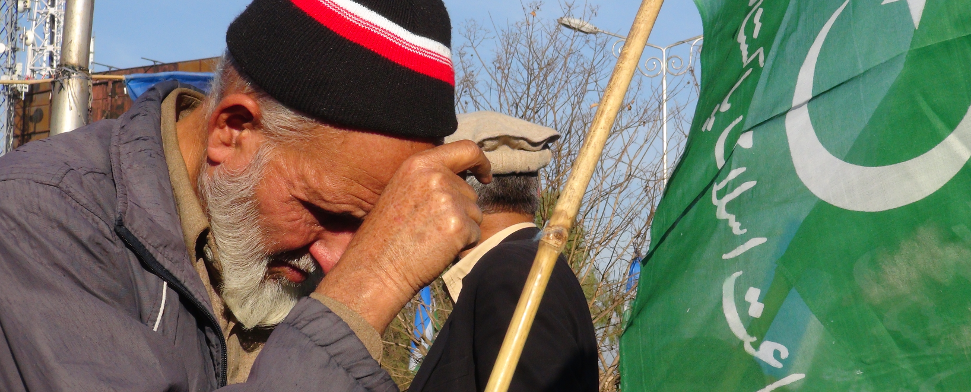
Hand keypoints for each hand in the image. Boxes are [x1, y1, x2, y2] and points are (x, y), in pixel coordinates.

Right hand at [316, 140, 490, 332]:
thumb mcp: (403, 190)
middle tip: (430, 228)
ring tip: (431, 238)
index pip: (466, 149)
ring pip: (475, 213)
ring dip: (461, 228)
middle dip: (460, 210)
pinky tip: (438, 249)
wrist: (376, 267)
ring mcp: (449, 200)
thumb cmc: (387, 235)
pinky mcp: (459, 224)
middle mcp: (436, 177)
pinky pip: (475, 233)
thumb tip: (464, 178)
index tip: (485, 175)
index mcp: (420, 163)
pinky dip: (463, 245)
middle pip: (470, 191)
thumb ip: (430, 179)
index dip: (481, 162)